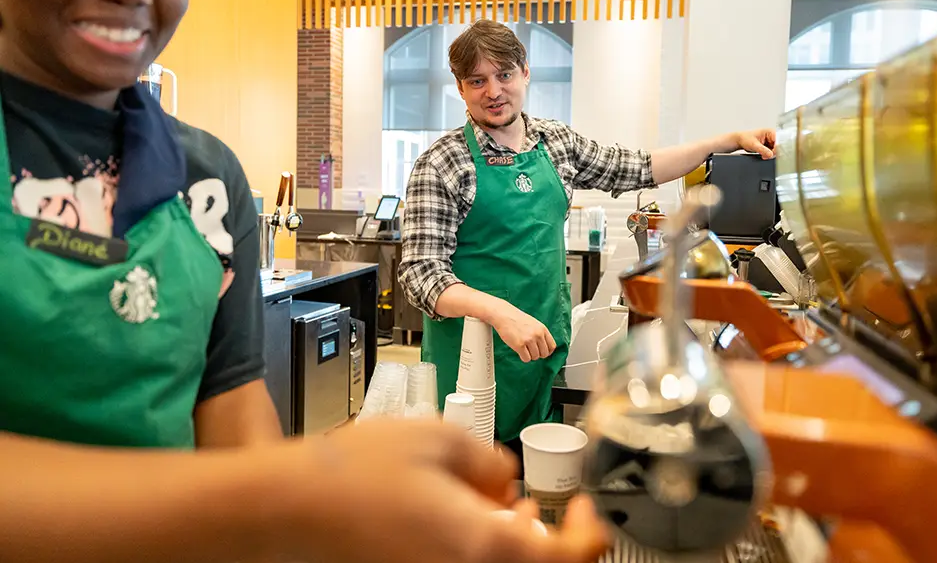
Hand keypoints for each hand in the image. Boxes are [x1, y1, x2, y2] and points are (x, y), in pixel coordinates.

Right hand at [289, 420, 610, 562]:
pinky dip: (479, 551)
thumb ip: (493, 462)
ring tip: (498, 507)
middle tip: (540, 509)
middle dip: (550, 543)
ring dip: (514, 547)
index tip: (585, 508)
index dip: (592, 532)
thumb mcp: (443, 440)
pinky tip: (461, 520)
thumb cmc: (355, 473)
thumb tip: (508, 483)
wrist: (290, 507)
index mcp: (485, 548)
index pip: (572, 559)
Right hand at [490, 303, 557, 362]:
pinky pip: (526, 359)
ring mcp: (528, 340)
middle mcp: (537, 334)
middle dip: (538, 354)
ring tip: (524, 349)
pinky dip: (523, 357)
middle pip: (544, 354)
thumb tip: (545, 348)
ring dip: (530, 356)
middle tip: (531, 350)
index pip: (552, 346)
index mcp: (542, 329)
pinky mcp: (519, 345)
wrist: (504, 315)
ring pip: (535, 357)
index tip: (542, 352)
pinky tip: (519, 351)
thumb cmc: (517, 319)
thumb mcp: (534, 323)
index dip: (547, 351)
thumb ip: (540, 334)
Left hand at [735, 129, 776, 158]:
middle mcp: (772, 136)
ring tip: (763, 155)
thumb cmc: (745, 138)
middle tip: (765, 156)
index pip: (779, 141)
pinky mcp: (768, 146)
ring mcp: (770, 141)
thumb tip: (771, 154)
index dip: (777, 148)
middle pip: (778, 146)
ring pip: (776, 150)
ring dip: (770, 155)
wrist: (740, 141)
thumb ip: (763, 150)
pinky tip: (763, 155)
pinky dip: (768, 155)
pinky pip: (772, 152)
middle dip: (773, 153)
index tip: (772, 154)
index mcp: (770, 132)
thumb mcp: (754, 145)